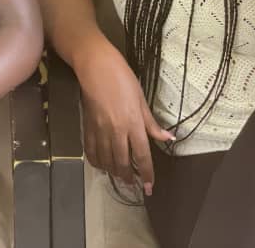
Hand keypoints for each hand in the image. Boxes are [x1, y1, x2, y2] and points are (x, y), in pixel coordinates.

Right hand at [75, 41, 174, 196]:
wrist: (96, 66)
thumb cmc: (122, 78)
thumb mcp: (141, 99)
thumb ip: (151, 123)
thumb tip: (167, 137)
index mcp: (133, 123)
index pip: (142, 155)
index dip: (146, 173)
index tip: (149, 187)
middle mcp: (117, 131)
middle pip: (123, 163)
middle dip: (129, 178)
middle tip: (134, 185)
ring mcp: (100, 130)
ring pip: (106, 160)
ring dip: (114, 172)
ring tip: (120, 177)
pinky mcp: (87, 127)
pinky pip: (91, 151)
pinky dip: (97, 162)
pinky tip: (101, 165)